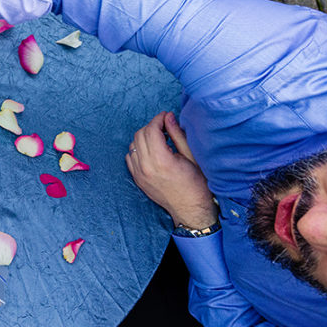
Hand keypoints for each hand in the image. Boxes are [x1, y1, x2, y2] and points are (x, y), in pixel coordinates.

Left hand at [126, 112, 216, 228]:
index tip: (166, 116)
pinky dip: (138, 150)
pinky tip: (151, 151)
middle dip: (151, 126)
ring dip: (144, 137)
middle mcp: (146, 167)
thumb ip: (177, 135)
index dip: (158, 119)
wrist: (191, 209)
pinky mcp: (137, 180)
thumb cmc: (196, 184)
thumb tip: (168, 118)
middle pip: (139, 135)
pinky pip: (130, 157)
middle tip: (165, 127)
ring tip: (160, 140)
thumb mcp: (192, 156)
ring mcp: (139, 175)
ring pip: (133, 145)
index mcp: (161, 161)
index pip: (151, 130)